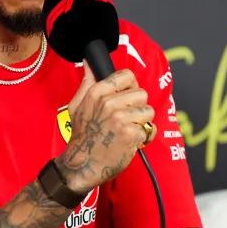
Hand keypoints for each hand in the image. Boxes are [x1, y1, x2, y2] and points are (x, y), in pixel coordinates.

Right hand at [57, 63, 155, 193]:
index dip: (130, 87)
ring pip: (148, 111)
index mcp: (97, 93)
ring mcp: (121, 119)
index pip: (127, 76)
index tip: (126, 98)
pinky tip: (132, 141)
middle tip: (127, 118)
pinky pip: (149, 129)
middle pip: (142, 94)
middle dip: (138, 107)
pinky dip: (144, 137)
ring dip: (142, 122)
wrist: (82, 164)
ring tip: (129, 129)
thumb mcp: (77, 105)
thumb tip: (89, 63)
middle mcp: (109, 103)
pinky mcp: (131, 135)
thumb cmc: (81, 135)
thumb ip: (87, 83)